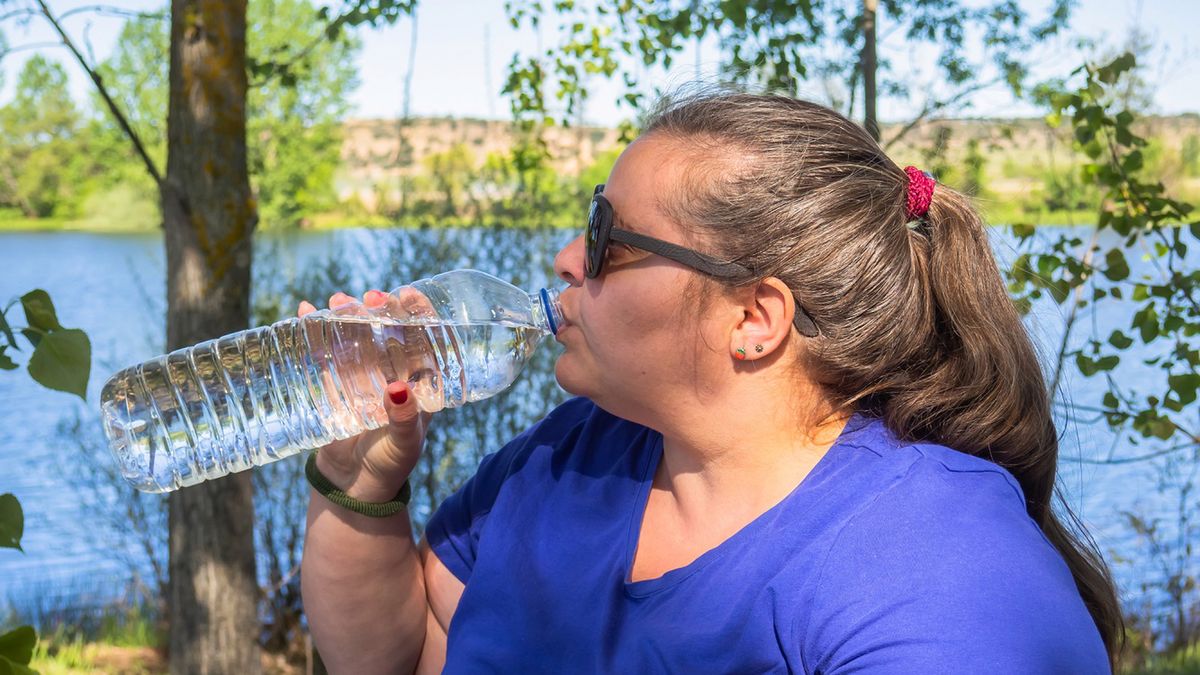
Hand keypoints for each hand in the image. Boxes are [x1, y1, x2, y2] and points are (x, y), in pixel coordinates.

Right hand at [298, 289, 434, 502]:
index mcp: (420, 382)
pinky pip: (326, 352)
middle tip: (367, 296)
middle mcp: (393, 372)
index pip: (426, 338)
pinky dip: (316, 332)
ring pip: (357, 336)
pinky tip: (304, 312)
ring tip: (335, 301)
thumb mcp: (404, 443)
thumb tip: (398, 390)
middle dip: (378, 309)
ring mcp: (363, 376)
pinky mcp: (335, 384)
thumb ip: (404, 419)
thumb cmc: (391, 465)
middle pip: (388, 330)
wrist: (355, 488)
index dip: (420, 313)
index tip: (408, 294)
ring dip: (347, 315)